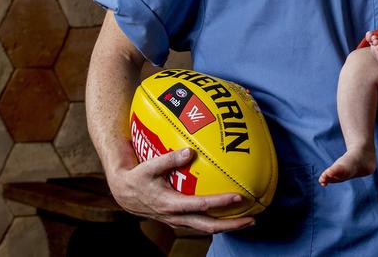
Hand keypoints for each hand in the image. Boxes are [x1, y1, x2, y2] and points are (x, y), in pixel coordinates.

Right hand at [108, 148, 255, 233]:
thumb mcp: (148, 167)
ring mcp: (179, 219)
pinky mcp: (180, 217)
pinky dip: (216, 219)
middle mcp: (178, 216)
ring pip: (206, 227)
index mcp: (171, 204)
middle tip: (252, 220)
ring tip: (247, 220)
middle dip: (231, 225)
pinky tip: (228, 213)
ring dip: (227, 225)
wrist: (125, 193)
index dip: (220, 202)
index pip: (201, 206)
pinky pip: (201, 222)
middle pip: (209, 225)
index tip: (238, 197)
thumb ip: (168, 159)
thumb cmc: (138, 177)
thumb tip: (190, 152)